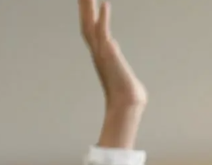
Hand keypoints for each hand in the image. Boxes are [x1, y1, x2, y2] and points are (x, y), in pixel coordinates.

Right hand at [79, 0, 146, 147]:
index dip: (87, 12)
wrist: (127, 106)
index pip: (90, 28)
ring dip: (87, 7)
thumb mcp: (121, 69)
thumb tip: (115, 51)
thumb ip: (116, 57)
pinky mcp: (110, 55)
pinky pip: (105, 32)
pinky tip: (105, 4)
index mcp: (100, 53)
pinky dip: (104, 18)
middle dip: (83, 5)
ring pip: (90, 24)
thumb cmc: (128, 94)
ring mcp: (101, 52)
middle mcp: (97, 50)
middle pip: (86, 22)